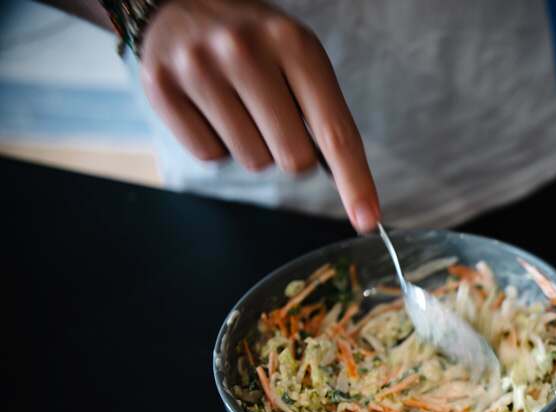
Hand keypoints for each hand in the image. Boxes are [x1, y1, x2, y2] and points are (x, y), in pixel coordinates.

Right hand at [138, 0, 379, 231]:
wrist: (182, 1)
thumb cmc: (256, 41)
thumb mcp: (298, 56)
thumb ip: (323, 113)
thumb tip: (347, 184)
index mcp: (294, 43)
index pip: (334, 132)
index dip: (354, 181)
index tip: (367, 219)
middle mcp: (244, 51)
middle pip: (293, 159)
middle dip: (292, 151)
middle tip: (274, 114)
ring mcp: (199, 68)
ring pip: (252, 161)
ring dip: (253, 146)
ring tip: (238, 102)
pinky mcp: (161, 87)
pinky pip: (209, 156)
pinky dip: (216, 143)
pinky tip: (210, 106)